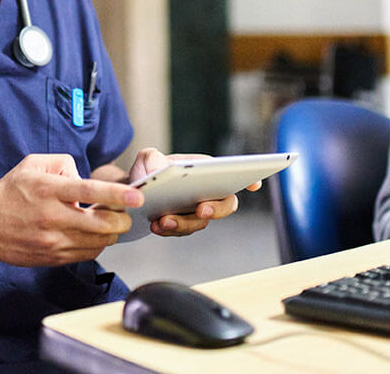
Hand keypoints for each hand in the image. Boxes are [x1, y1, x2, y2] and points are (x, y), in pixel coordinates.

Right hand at [0, 154, 142, 266]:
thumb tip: (84, 176)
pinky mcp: (53, 258)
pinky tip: (92, 233)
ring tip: (107, 220)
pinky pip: (87, 254)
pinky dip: (97, 244)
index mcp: (47, 190)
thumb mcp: (31, 165)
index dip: (116, 194)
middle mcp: (51, 217)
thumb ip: (62, 163)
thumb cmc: (8, 194)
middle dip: (121, 218)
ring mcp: (53, 241)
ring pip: (99, 242)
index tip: (137, 196)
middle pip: (102, 224)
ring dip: (111, 232)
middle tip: (124, 211)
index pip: (88, 191)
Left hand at [126, 148, 257, 236]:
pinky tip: (156, 226)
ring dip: (184, 223)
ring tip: (164, 220)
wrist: (135, 191)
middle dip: (217, 209)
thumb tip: (161, 172)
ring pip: (201, 222)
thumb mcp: (147, 157)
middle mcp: (207, 192)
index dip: (248, 178)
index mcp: (205, 170)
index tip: (254, 184)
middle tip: (201, 209)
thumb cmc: (149, 169)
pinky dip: (170, 230)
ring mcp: (196, 211)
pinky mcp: (183, 225)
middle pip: (226, 204)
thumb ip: (153, 159)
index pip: (232, 173)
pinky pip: (182, 231)